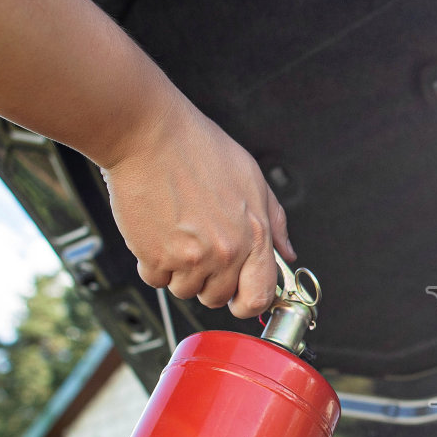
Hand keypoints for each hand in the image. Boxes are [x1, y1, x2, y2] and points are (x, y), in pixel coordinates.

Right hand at [100, 100, 293, 318]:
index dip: (249, 300)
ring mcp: (190, 258)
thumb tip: (286, 253)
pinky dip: (154, 263)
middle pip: (218, 297)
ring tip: (179, 233)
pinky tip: (158, 233)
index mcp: (254, 235)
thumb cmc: (198, 149)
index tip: (240, 295)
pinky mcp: (155, 258)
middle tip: (201, 247)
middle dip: (210, 279)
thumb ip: (274, 222)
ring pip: (186, 291)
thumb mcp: (253, 180)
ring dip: (180, 271)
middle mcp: (225, 252)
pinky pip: (156, 280)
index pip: (260, 296)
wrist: (149, 135)